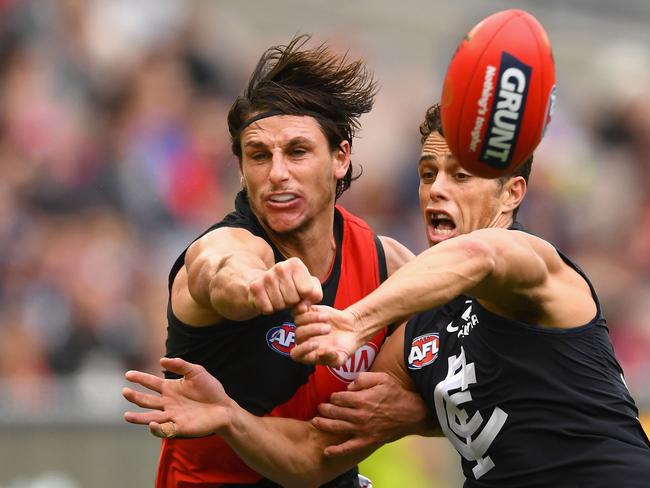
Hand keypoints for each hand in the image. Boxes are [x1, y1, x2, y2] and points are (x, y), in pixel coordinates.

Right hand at [123, 357, 235, 437]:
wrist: (224, 408)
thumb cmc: (210, 389)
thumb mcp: (196, 372)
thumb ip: (180, 365)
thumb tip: (161, 360)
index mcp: (170, 388)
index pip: (151, 383)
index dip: (140, 378)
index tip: (128, 374)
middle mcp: (168, 403)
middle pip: (147, 401)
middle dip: (135, 397)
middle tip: (124, 391)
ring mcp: (173, 416)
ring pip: (151, 417)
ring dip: (139, 418)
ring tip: (126, 415)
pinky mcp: (180, 427)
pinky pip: (165, 429)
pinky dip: (157, 428)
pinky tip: (151, 423)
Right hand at [248, 257, 321, 313]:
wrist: (264, 281)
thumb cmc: (290, 285)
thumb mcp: (308, 285)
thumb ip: (315, 294)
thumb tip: (303, 306)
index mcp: (295, 264)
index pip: (307, 291)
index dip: (304, 296)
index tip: (299, 290)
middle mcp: (280, 267)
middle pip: (293, 299)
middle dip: (292, 302)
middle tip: (286, 294)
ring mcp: (266, 277)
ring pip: (280, 305)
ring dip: (280, 305)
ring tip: (278, 296)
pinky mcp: (255, 288)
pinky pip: (268, 309)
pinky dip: (269, 309)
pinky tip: (268, 299)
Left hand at [290, 305, 361, 366]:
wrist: (351, 330)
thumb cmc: (345, 346)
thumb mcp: (342, 357)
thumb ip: (333, 359)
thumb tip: (324, 354)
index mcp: (309, 354)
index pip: (296, 354)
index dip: (303, 349)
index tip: (316, 344)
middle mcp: (304, 339)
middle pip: (299, 334)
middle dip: (313, 330)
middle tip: (328, 329)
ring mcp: (304, 325)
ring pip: (298, 320)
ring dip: (311, 318)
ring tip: (326, 318)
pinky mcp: (308, 312)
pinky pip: (300, 308)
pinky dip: (305, 304)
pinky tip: (314, 303)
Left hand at [311, 372, 430, 455]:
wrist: (412, 413)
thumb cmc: (396, 394)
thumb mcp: (381, 378)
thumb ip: (363, 378)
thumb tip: (348, 386)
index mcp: (361, 399)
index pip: (338, 398)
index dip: (333, 397)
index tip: (332, 397)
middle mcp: (359, 415)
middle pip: (334, 412)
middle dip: (324, 409)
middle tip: (319, 408)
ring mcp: (362, 430)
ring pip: (336, 428)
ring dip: (323, 425)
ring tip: (315, 421)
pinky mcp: (367, 441)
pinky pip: (349, 448)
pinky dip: (336, 451)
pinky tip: (326, 451)